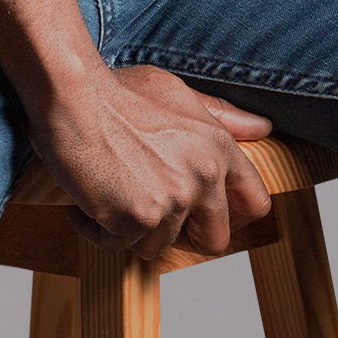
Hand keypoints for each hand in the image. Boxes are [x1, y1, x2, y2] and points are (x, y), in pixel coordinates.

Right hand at [33, 63, 273, 260]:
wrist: (74, 95)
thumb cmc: (119, 91)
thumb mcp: (178, 93)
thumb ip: (222, 115)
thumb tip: (263, 127)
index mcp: (218, 146)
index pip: (255, 202)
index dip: (234, 217)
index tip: (208, 218)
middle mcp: (204, 175)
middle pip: (215, 240)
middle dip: (183, 235)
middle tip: (151, 213)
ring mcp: (174, 200)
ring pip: (161, 245)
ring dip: (133, 229)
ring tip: (112, 192)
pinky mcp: (139, 219)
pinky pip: (121, 246)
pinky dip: (100, 230)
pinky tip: (88, 199)